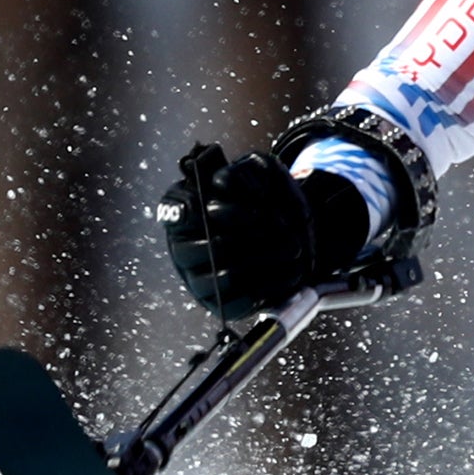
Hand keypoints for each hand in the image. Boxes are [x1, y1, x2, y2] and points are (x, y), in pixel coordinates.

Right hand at [157, 143, 354, 319]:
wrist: (295, 230)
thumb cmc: (271, 198)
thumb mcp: (263, 171)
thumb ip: (244, 170)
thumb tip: (224, 183)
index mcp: (185, 210)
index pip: (177, 208)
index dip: (211, 205)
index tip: (248, 198)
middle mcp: (183, 245)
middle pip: (211, 247)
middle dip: (257, 236)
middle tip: (286, 227)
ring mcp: (198, 277)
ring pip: (226, 276)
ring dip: (268, 260)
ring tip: (295, 247)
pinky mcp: (219, 303)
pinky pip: (239, 303)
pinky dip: (272, 286)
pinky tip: (293, 270)